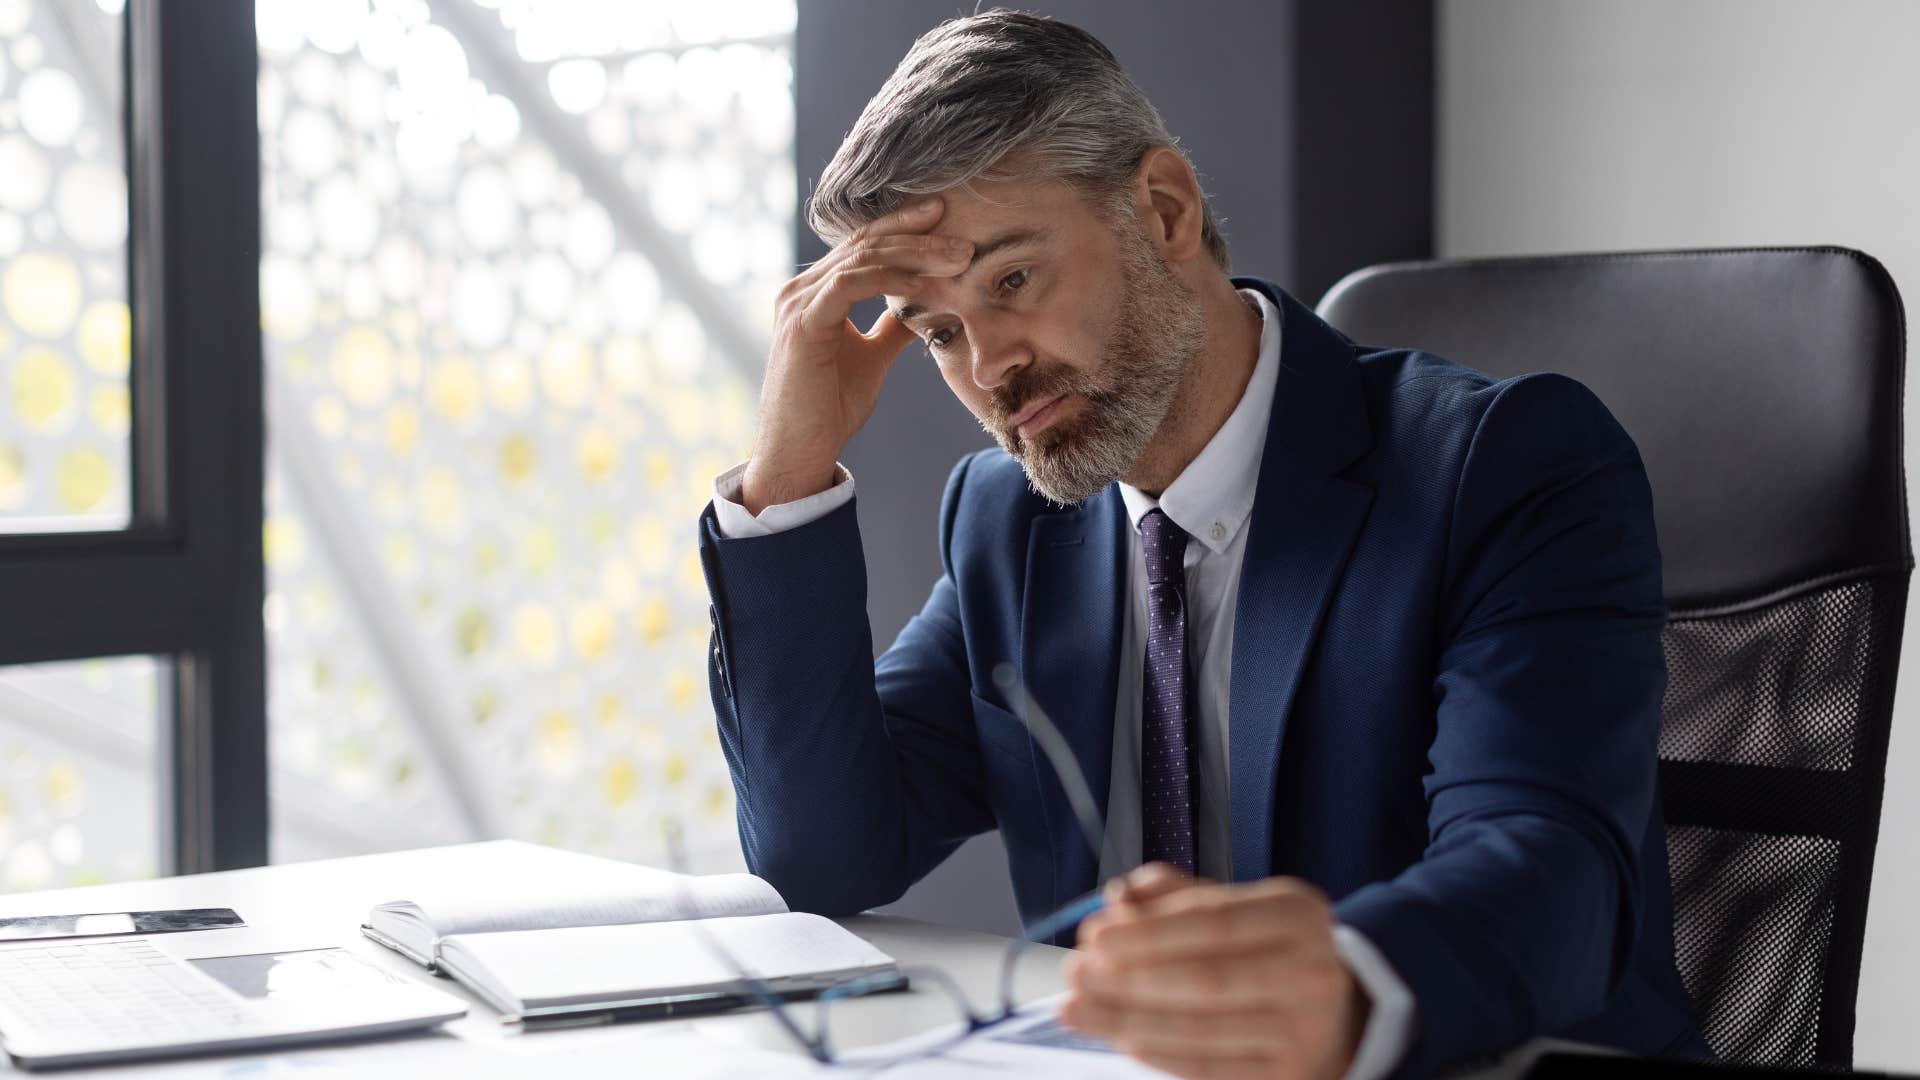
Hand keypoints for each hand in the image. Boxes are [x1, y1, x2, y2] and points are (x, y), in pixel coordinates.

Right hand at [742, 197, 973, 513]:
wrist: (800, 450)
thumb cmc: (830, 409)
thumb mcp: (872, 358)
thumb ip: (891, 329)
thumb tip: (921, 309)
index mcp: (816, 292)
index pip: (864, 244)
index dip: (905, 228)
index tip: (947, 220)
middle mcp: (802, 288)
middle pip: (865, 242)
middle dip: (918, 235)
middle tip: (964, 239)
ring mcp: (800, 302)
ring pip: (863, 257)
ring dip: (916, 255)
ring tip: (958, 259)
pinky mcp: (804, 322)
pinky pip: (852, 284)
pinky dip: (892, 279)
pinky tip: (926, 285)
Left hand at [1060, 863, 1368, 1079]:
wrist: (1333, 1011)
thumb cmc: (1265, 949)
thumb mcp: (1236, 906)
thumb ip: (1175, 894)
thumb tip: (1119, 896)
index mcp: (1297, 915)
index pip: (1213, 922)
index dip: (1148, 931)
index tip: (1093, 935)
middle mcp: (1310, 972)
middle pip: (1205, 980)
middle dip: (1128, 978)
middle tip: (1075, 974)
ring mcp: (1302, 1031)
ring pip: (1200, 1029)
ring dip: (1127, 1019)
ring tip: (1078, 1008)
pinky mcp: (1286, 1075)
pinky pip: (1209, 1069)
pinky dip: (1158, 1052)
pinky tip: (1120, 1036)